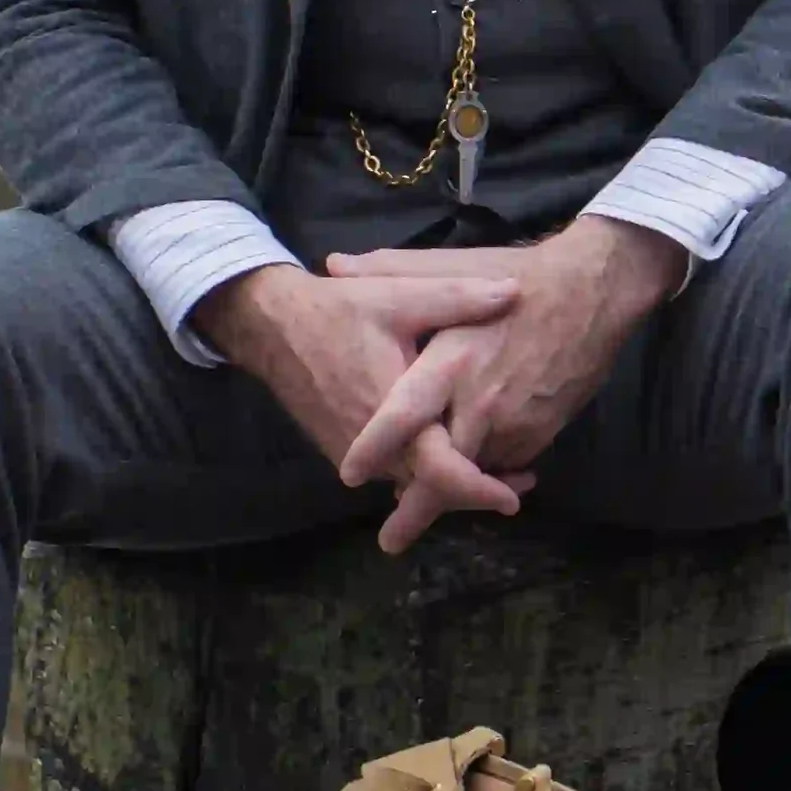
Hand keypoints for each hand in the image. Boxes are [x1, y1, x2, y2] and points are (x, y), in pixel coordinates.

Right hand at [194, 259, 534, 546]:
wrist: (271, 326)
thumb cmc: (337, 311)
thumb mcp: (399, 296)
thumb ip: (458, 298)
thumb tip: (515, 292)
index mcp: (391, 415)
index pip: (439, 472)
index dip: (479, 489)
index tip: (513, 499)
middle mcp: (372, 450)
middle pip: (430, 490)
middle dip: (474, 491)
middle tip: (520, 481)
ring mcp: (354, 456)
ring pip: (409, 484)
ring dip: (448, 482)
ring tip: (495, 468)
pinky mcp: (343, 451)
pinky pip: (390, 473)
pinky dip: (421, 471)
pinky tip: (447, 452)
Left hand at [327, 216, 685, 547]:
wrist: (595, 291)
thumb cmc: (518, 274)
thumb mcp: (452, 266)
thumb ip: (390, 268)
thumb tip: (334, 265)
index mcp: (451, 362)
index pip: (403, 416)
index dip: (376, 449)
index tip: (350, 475)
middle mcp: (480, 403)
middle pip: (441, 472)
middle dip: (415, 511)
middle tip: (389, 542)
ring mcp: (515, 424)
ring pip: (474, 474)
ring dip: (452, 490)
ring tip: (423, 505)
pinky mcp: (541, 434)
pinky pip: (503, 464)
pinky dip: (485, 471)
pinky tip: (472, 469)